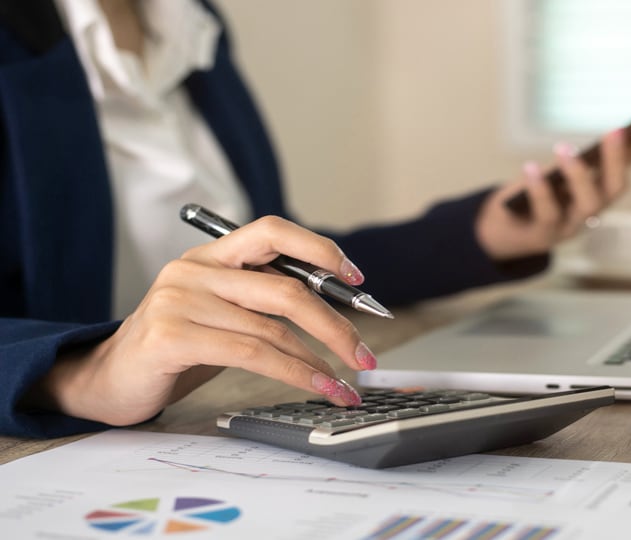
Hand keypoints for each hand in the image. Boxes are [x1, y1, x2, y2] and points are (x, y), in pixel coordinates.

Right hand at [27, 216, 374, 425]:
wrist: (106, 380)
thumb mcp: (222, 313)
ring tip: (345, 382)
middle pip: (286, 288)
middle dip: (336, 323)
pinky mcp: (172, 337)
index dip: (319, 250)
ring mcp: (180, 302)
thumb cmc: (175, 348)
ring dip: (320, 360)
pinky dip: (295, 373)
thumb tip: (335, 310)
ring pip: (273, 328)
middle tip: (364, 354)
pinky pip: (252, 354)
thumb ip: (264, 302)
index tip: (356, 280)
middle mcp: (194, 271)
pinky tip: (317, 386)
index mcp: (210, 256)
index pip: (272, 231)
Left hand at [475, 123, 630, 259]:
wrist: (500, 232)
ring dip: (579, 174)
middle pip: (614, 189)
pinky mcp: (544, 236)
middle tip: (615, 131)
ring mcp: (571, 226)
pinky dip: (539, 190)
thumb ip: (575, 160)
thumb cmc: (533, 196)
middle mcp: (591, 212)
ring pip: (588, 205)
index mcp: (597, 193)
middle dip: (617, 160)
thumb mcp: (554, 174)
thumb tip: (599, 138)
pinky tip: (530, 168)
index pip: (627, 166)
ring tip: (564, 148)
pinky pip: (547, 214)